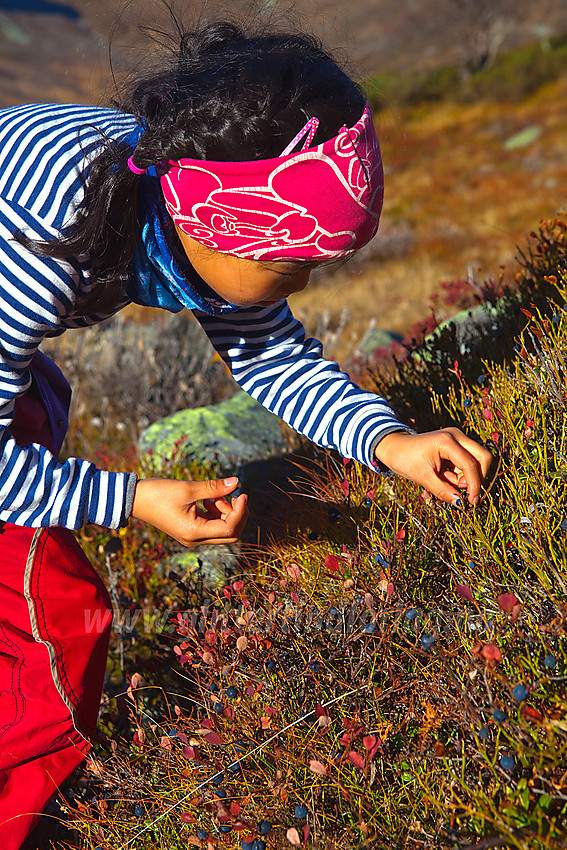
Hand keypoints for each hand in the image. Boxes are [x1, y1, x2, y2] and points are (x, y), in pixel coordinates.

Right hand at [131, 476, 247, 546]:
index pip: (230, 529)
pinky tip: (208, 499)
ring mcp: (192, 536)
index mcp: (194, 533)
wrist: (133, 499)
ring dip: (226, 512)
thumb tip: (236, 482)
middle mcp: (195, 539)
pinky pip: (212, 525)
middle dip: (237, 514)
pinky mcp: (190, 529)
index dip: (240, 512)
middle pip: (230, 534)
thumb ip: (213, 488)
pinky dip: (216, 512)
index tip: (242, 493)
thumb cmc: (158, 493)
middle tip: (233, 495)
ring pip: (222, 530)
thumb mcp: (187, 488)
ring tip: (214, 495)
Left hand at [374, 428, 491, 504]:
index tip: (472, 502)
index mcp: (447, 441)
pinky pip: (468, 461)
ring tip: (444, 479)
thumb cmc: (405, 460)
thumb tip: (461, 504)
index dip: (474, 485)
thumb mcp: (423, 478)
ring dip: (466, 476)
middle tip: (462, 489)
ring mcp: (457, 437)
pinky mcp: (456, 443)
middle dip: (477, 477)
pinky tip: (444, 474)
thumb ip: (443, 491)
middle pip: (483, 457)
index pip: (470, 465)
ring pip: (477, 460)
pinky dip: (461, 473)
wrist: (394, 447)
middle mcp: (456, 435)